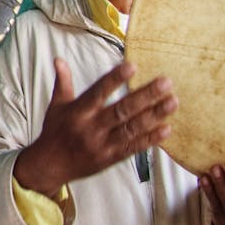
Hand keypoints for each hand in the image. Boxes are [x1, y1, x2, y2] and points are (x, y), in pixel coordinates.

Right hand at [13, 59, 176, 197]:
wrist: (50, 166)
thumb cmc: (54, 131)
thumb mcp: (56, 105)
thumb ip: (62, 82)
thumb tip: (59, 59)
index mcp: (78, 111)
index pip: (98, 92)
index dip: (115, 79)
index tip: (133, 66)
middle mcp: (91, 127)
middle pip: (122, 110)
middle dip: (145, 96)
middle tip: (166, 83)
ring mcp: (102, 144)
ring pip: (132, 128)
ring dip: (154, 115)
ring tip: (173, 102)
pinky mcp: (111, 158)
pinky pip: (134, 147)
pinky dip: (151, 139)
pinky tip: (167, 129)